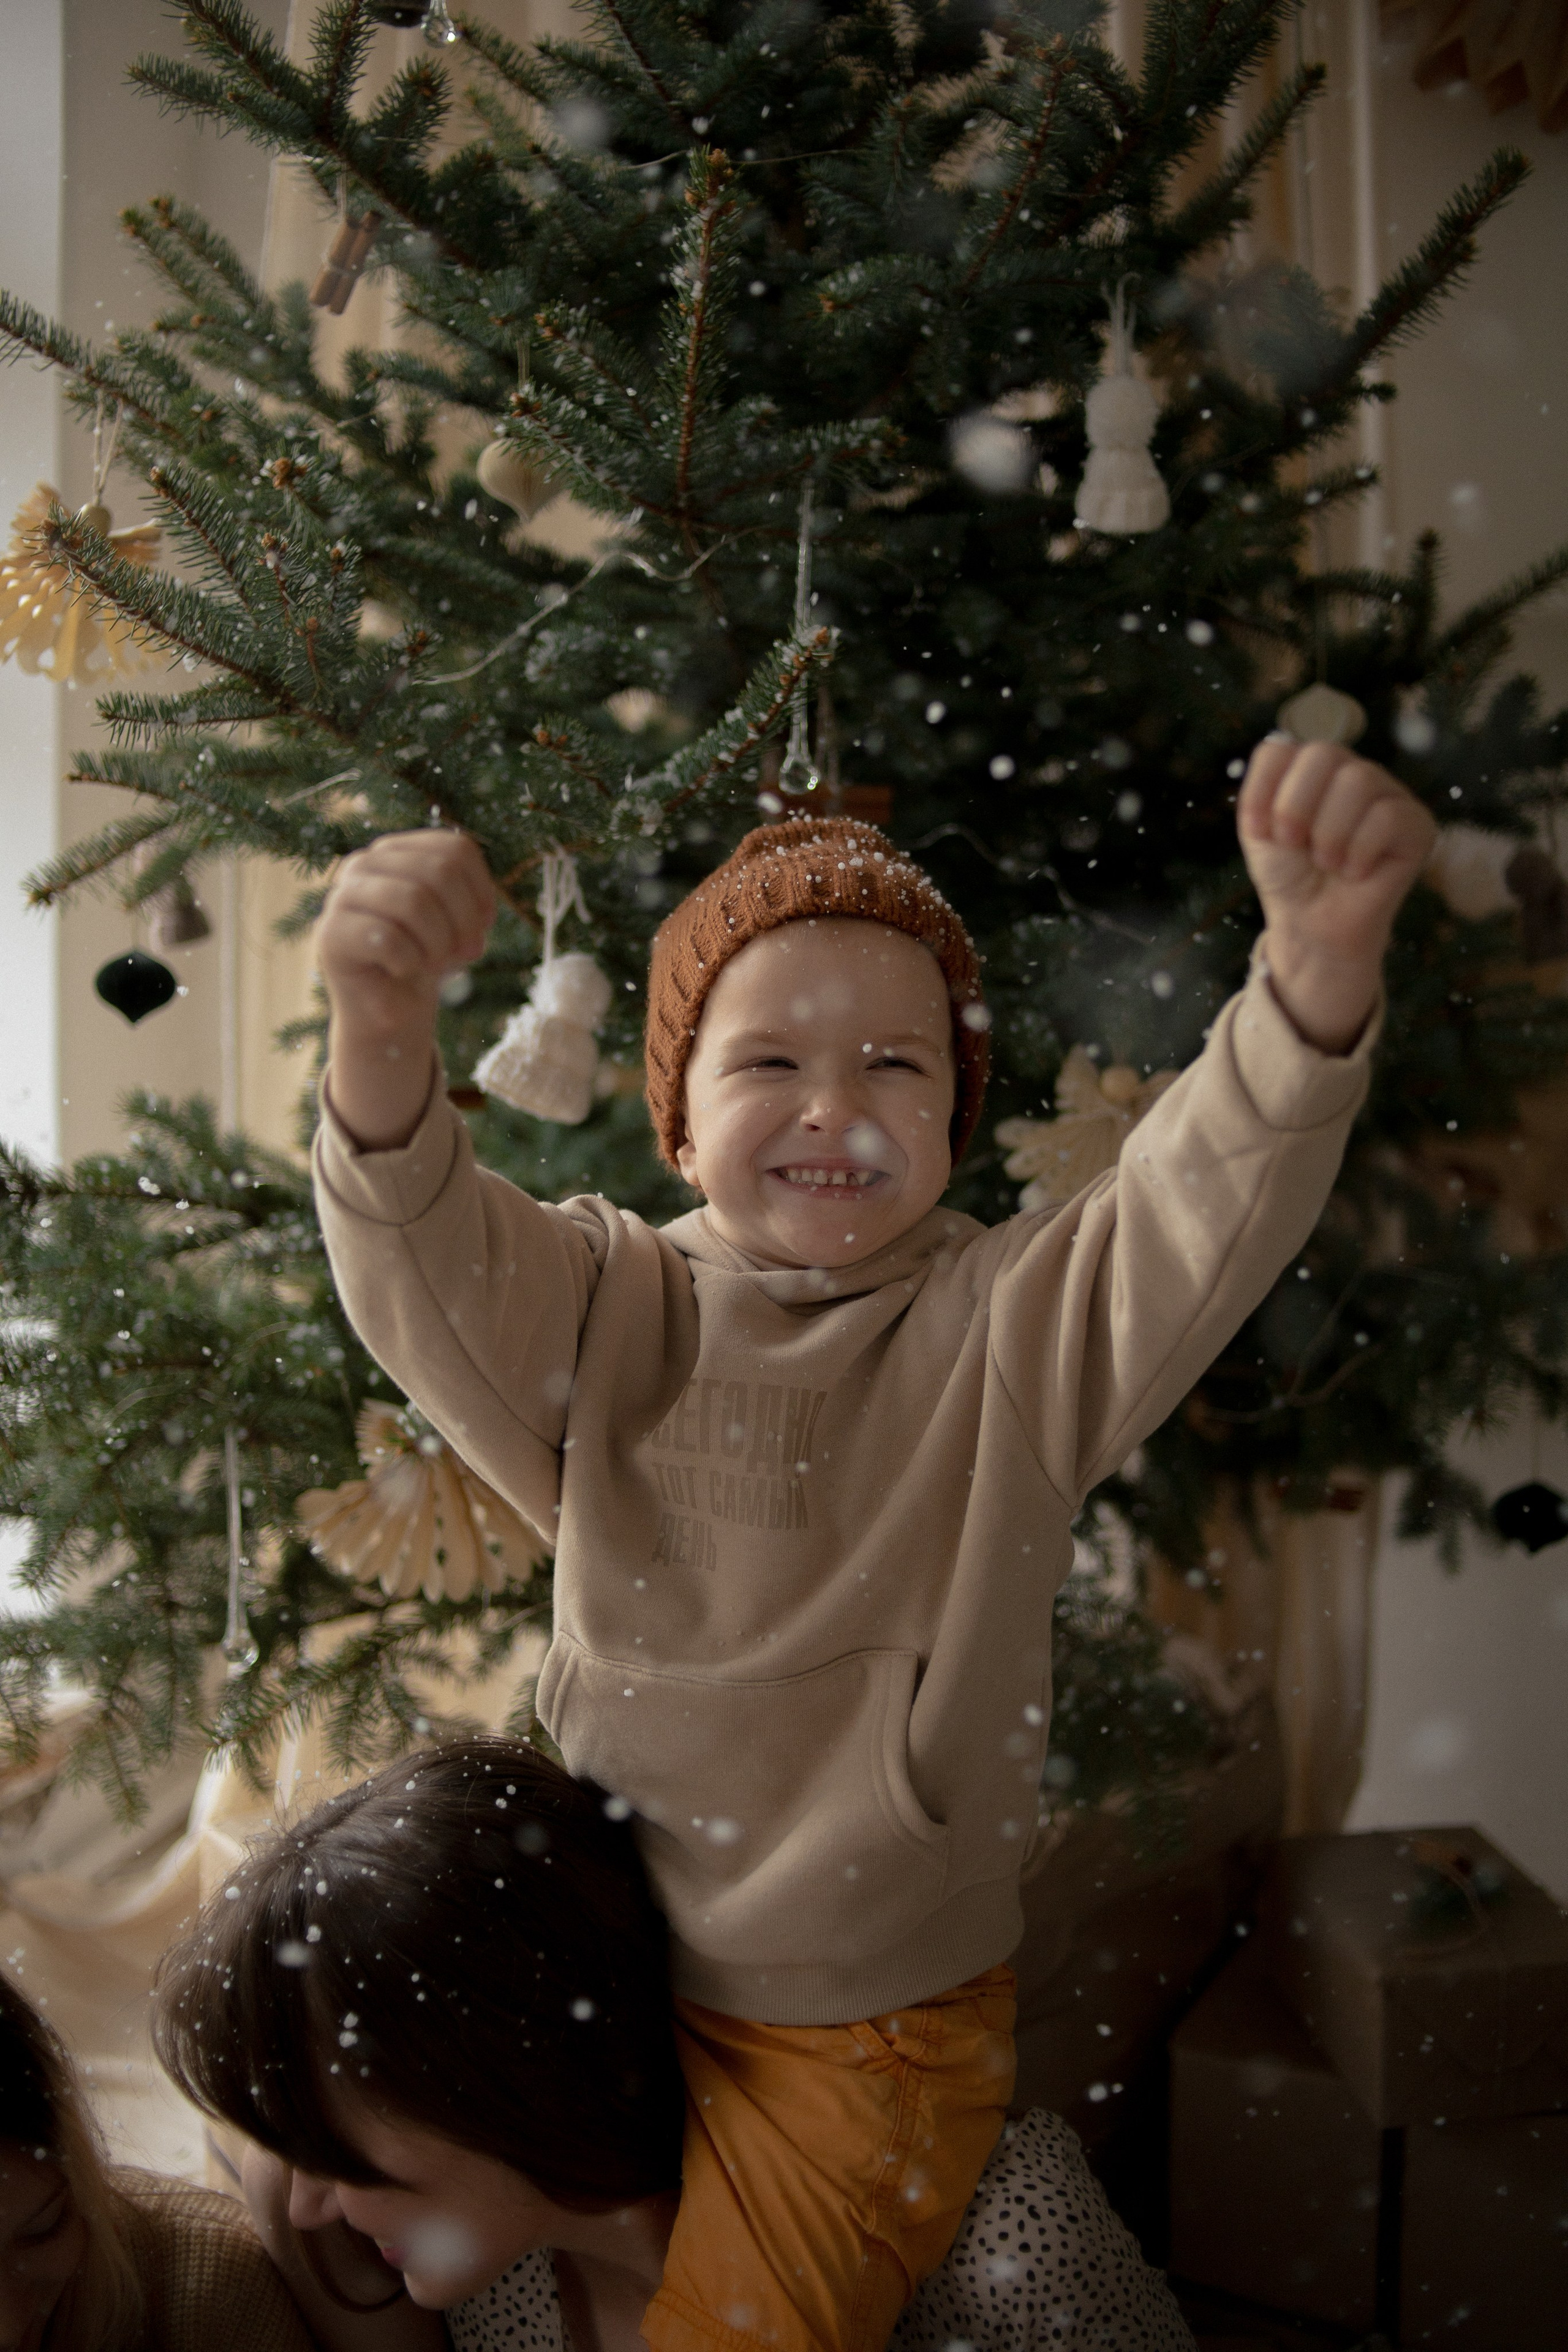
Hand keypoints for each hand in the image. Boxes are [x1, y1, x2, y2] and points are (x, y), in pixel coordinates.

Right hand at [319, 829, 494, 1037]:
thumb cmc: (424, 958)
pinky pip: (388, 938)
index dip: (481, 890)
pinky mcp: (330, 934)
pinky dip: (409, 962)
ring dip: (438, 943)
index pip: (455, 849)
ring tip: (433, 964)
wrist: (387, 1007)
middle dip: (464, 921)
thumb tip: (478, 916)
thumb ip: (467, 901)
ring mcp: (342, 896)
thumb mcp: (457, 923)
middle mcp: (364, 864)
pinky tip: (403, 971)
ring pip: (414, 900)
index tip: (484, 925)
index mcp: (396, 851)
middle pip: (440, 872)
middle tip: (465, 953)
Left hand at [1238, 737, 1435, 1052]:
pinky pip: (1388, 816)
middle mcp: (1352, 771)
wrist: (1312, 923)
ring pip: (1359, 780)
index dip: (1263, 791)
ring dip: (1329, 832)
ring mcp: (1388, 794)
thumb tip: (1282, 743)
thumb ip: (1265, 783)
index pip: (1281, 748)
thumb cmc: (1289, 874)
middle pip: (1323, 753)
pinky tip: (1355, 871)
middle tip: (1294, 844)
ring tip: (1327, 862)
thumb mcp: (1259, 829)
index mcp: (1311, 769)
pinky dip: (1360, 850)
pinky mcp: (1417, 824)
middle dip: (1295, 807)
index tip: (1260, 832)